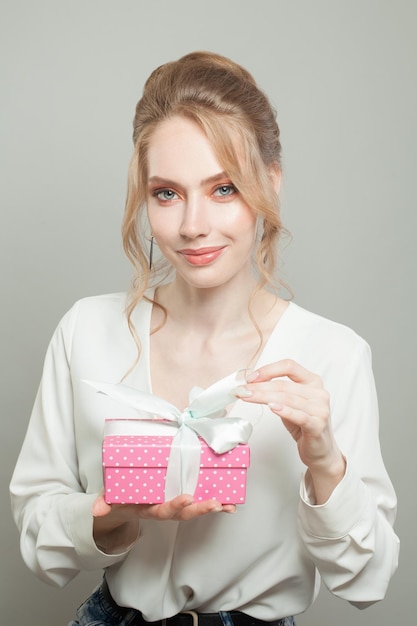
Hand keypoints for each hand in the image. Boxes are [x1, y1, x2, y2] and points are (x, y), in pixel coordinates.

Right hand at [93, 492, 235, 521]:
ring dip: (211, 508)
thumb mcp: (108, 500)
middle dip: (199, 510)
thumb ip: (103, 503)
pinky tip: (230, 504)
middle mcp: (163, 509)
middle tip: (215, 504)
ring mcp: (172, 505)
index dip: (175, 506)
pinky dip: (215, 504)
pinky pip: (198, 502)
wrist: (120, 505)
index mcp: (148, 509)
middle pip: (183, 513)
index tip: (186, 498)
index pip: (163, 510)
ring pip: (194, 509)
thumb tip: (96, 510)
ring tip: (228, 506)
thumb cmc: (118, 498)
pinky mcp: (180, 500)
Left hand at [235, 359, 345, 502]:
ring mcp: (320, 409)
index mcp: (312, 381)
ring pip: (287, 398)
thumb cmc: (304, 425)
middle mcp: (319, 392)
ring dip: (264, 397)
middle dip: (259, 387)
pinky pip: (299, 415)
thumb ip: (277, 392)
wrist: (320, 450)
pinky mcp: (318, 425)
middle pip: (284, 384)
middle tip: (242, 390)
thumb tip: (251, 385)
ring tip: (248, 397)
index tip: (251, 377)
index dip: (268, 370)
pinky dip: (284, 410)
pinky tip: (272, 407)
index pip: (289, 366)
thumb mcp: (290, 404)